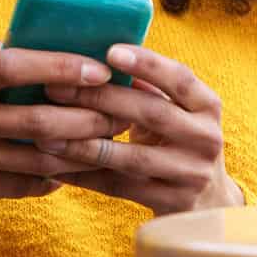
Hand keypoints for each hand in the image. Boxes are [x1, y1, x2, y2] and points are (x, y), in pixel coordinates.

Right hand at [0, 42, 125, 254]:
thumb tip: (45, 42)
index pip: (14, 65)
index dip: (60, 68)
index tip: (99, 71)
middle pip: (34, 118)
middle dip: (86, 118)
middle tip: (121, 114)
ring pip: (35, 157)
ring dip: (78, 152)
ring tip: (108, 144)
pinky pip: (21, 185)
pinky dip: (51, 179)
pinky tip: (71, 171)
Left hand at [37, 45, 243, 215]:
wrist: (209, 202)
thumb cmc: (179, 141)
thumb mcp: (178, 111)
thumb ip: (149, 88)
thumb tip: (96, 56)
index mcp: (208, 106)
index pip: (180, 78)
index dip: (147, 64)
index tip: (110, 51)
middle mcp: (206, 138)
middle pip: (151, 114)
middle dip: (100, 99)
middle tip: (56, 88)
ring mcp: (192, 174)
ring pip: (131, 157)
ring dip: (85, 145)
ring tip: (46, 134)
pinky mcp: (172, 204)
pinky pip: (119, 187)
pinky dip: (85, 176)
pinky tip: (55, 166)